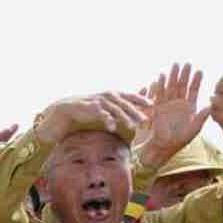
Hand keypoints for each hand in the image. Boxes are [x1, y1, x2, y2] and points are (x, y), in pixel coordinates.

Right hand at [35, 92, 149, 145]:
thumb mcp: (108, 107)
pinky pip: (102, 113)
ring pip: (115, 108)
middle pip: (125, 103)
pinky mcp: (91, 107)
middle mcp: (108, 95)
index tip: (152, 105)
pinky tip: (113, 128)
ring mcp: (100, 100)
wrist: (70, 108)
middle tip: (145, 120)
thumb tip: (137, 115)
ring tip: (132, 126)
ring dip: (124, 117)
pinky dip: (108, 120)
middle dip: (136, 112)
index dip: (141, 99)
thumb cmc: (92, 109)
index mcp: (114, 94)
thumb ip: (121, 109)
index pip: (131, 96)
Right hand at [140, 63, 209, 167]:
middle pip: (182, 85)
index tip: (200, 71)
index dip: (196, 81)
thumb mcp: (194, 129)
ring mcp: (168, 104)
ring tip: (176, 64)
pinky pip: (159, 93)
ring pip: (171, 86)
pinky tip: (162, 75)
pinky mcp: (158, 106)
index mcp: (190, 107)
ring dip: (173, 76)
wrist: (165, 146)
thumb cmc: (181, 139)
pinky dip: (160, 84)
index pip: (194, 90)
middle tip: (187, 63)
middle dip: (185, 74)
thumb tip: (211, 106)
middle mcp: (179, 103)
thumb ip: (202, 117)